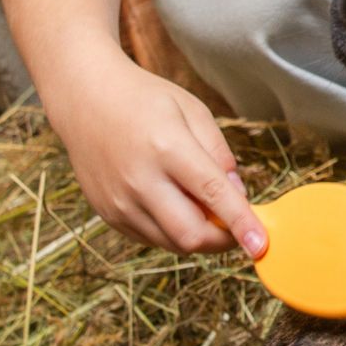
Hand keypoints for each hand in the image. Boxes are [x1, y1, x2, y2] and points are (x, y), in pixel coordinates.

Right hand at [50, 54, 267, 257]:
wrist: (84, 99)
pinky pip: (151, 238)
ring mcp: (120, 201)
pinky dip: (171, 231)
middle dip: (223, 240)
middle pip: (191, 235)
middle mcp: (140, 181)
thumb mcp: (193, 111)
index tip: (260, 246)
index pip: (213, 196)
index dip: (241, 224)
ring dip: (198, 236)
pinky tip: (173, 204)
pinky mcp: (108, 213)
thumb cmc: (144, 100)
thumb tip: (238, 197)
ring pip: (172, 243)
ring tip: (202, 207)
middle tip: (236, 226)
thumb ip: (220, 155)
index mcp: (167, 148)